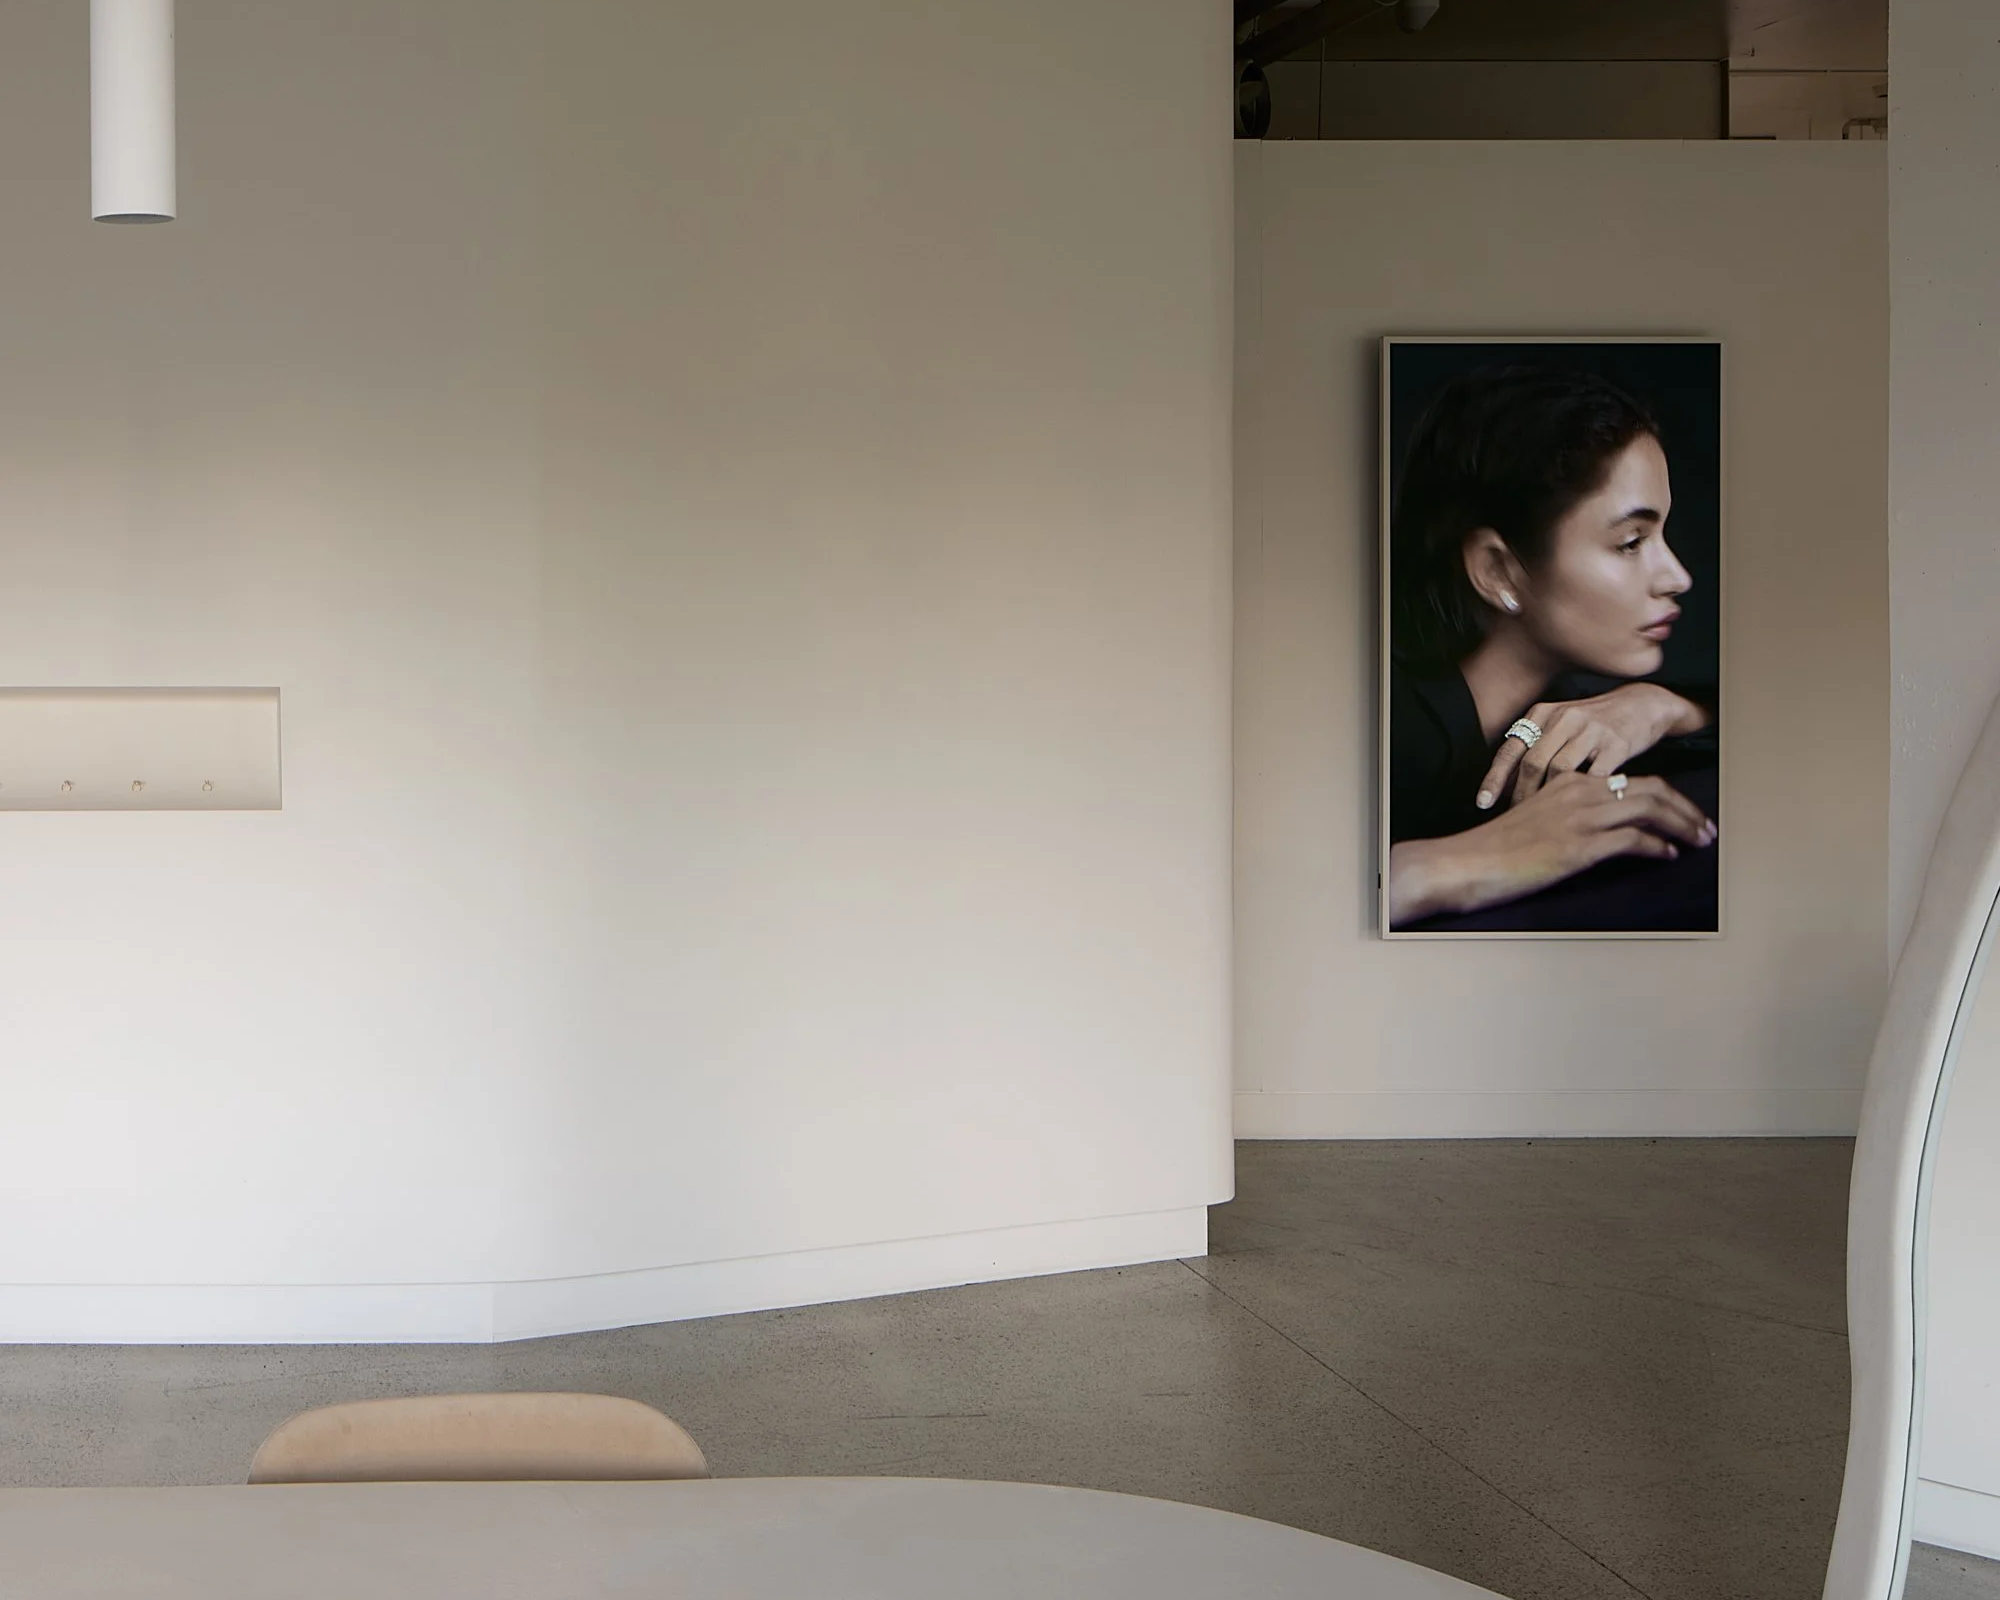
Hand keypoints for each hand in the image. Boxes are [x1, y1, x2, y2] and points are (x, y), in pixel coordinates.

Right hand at [1389, 771, 1716, 925]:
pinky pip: (1633, 840)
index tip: (1684, 814)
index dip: (1667, 796)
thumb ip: (1570, 815)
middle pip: (1651, 789)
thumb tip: (1604, 833)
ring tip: (1699, 840)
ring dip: (1682, 825)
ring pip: (1649, 809)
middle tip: (1705, 827)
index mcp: (1569, 782)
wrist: (1467, 862)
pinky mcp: (1580, 845)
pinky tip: (1667, 855)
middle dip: (1686, 809)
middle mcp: (1579, 792)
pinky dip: (1657, 846)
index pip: (1632, 780)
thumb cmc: (1496, 848)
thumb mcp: (1538, 819)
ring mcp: (1581, 818)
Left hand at [1477, 683, 1707, 810]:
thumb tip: (1503, 784)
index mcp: (1543, 713)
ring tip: (1545, 818)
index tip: (1482, 804)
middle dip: (1520, 795)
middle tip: (1517, 817)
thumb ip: (1534, 746)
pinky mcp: (1617, 743)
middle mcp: (1564, 718)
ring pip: (1560, 770)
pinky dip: (1584, 795)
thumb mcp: (1559, 723)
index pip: (1510, 749)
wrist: (1642, 705)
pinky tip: (1579, 810)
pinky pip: (1594, 776)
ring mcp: (1591, 729)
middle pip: (1532, 763)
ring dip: (1550, 798)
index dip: (1494, 779)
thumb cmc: (1593, 723)